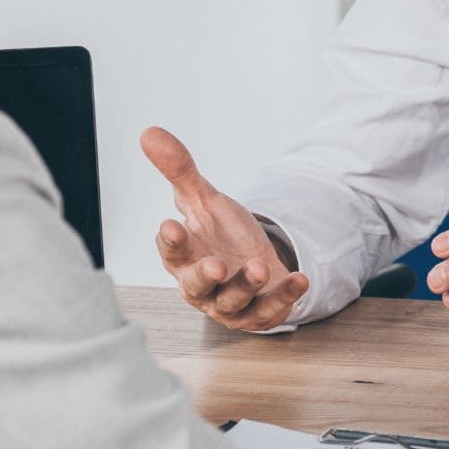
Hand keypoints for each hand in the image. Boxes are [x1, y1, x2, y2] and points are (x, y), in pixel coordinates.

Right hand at [143, 126, 308, 329]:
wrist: (254, 264)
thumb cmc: (221, 236)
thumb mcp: (204, 200)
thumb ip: (180, 170)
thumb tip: (150, 133)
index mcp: (183, 257)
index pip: (170, 251)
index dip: (169, 241)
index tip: (171, 225)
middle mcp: (202, 285)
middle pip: (197, 286)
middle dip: (205, 276)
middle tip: (215, 264)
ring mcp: (229, 303)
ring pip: (233, 300)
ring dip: (246, 285)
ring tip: (259, 267)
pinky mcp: (258, 314)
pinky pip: (270, 310)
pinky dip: (285, 296)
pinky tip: (299, 279)